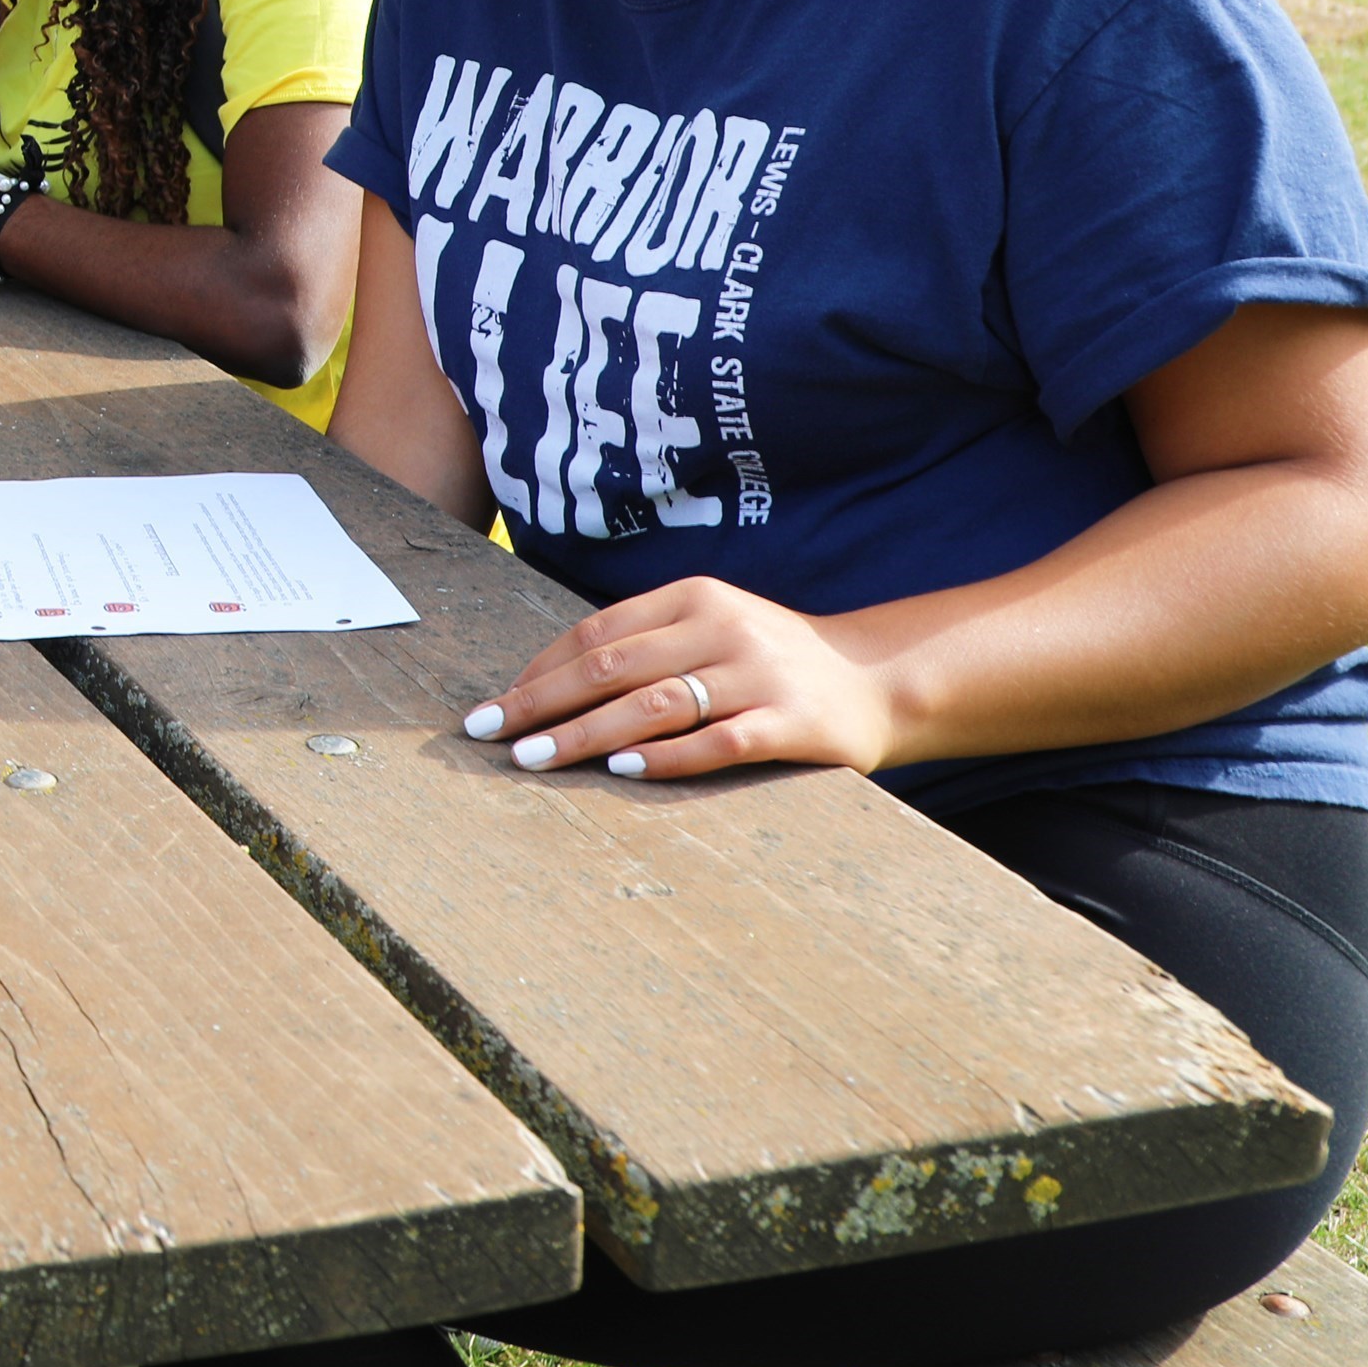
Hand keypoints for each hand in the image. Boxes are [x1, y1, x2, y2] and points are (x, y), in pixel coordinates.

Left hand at [463, 575, 899, 781]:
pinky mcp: (787, 723)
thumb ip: (644, 645)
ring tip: (534, 759)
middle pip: (610, 668)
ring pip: (652, 705)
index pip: (596, 633)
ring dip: (584, 735)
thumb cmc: (771, 659)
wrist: (877, 678)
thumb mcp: (709, 629)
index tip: (495, 705)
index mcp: (693, 597)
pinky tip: (620, 769)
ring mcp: (756, 675)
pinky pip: (714, 742)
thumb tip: (548, 681)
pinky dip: (663, 757)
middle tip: (489, 734)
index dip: (538, 670)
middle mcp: (721, 628)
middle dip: (541, 703)